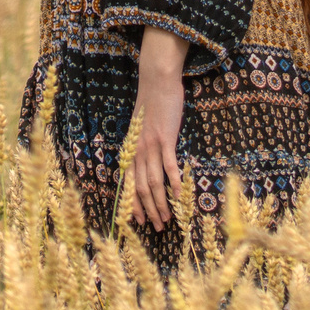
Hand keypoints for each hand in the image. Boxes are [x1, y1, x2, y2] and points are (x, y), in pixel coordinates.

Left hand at [130, 28, 188, 229]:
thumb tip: (147, 164)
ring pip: (153, 182)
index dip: (134, 205)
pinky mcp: (165, 139)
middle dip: (149, 210)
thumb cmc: (151, 106)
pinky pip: (169, 166)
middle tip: (157, 227)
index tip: (140, 221)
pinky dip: (173, 183)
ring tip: (168, 219)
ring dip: (161, 203)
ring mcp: (150, 146)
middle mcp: (137, 151)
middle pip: (141, 188)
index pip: (129, 184)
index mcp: (130, 151)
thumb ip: (143, 148)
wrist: (156, 82)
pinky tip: (179, 196)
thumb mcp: (141, 130)